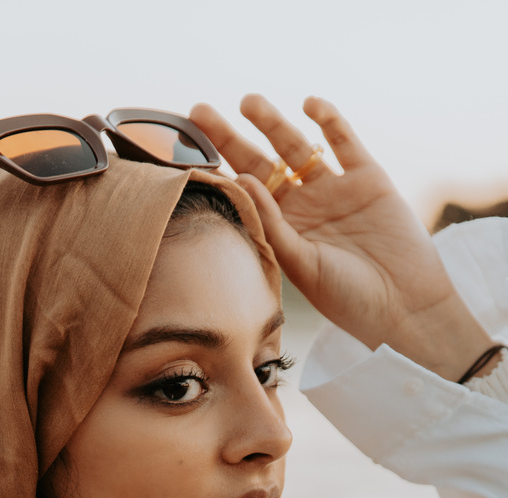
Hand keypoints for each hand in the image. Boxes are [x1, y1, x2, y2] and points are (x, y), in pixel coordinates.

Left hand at [191, 95, 496, 380]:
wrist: (402, 305)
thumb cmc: (346, 298)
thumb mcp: (299, 263)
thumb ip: (271, 222)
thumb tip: (239, 178)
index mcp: (281, 232)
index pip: (241, 195)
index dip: (217, 171)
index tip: (185, 151)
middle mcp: (304, 208)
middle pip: (260, 163)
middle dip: (230, 137)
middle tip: (200, 112)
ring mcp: (335, 191)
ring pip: (297, 148)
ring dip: (273, 123)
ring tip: (248, 102)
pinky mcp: (368, 179)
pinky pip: (344, 142)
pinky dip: (329, 121)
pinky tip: (309, 104)